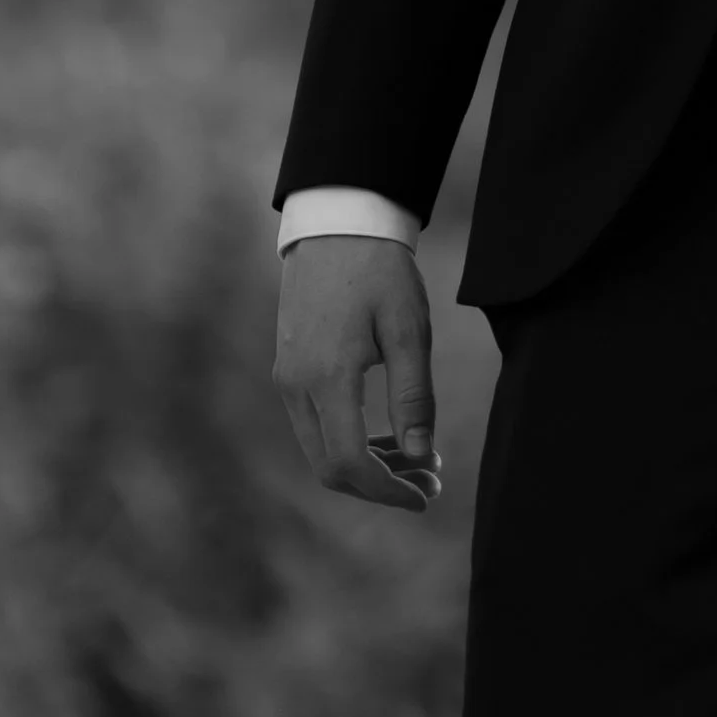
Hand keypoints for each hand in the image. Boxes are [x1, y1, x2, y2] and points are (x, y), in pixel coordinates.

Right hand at [273, 234, 440, 512]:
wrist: (338, 221)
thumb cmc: (379, 268)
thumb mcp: (408, 327)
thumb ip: (413, 395)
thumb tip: (421, 454)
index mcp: (326, 377)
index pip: (351, 464)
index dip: (389, 492)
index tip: (427, 495)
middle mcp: (296, 386)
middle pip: (331, 468)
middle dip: (381, 484)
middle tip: (430, 478)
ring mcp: (286, 378)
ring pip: (320, 450)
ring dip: (367, 465)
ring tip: (417, 456)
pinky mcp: (288, 368)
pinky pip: (314, 425)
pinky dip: (349, 440)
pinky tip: (386, 432)